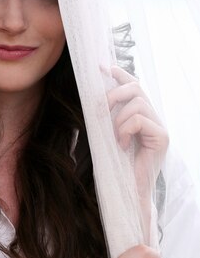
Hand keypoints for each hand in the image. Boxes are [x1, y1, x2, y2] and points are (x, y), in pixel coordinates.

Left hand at [107, 66, 168, 199]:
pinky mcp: (162, 137)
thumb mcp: (107, 132)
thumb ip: (106, 114)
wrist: (127, 189)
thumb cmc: (115, 164)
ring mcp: (160, 126)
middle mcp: (153, 117)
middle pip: (135, 88)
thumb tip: (95, 94)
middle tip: (99, 112)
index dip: (119, 74)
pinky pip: (138, 119)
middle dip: (112, 95)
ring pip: (135, 103)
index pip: (134, 84)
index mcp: (141, 114)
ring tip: (116, 139)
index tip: (103, 68)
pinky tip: (123, 146)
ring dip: (118, 120)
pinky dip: (124, 131)